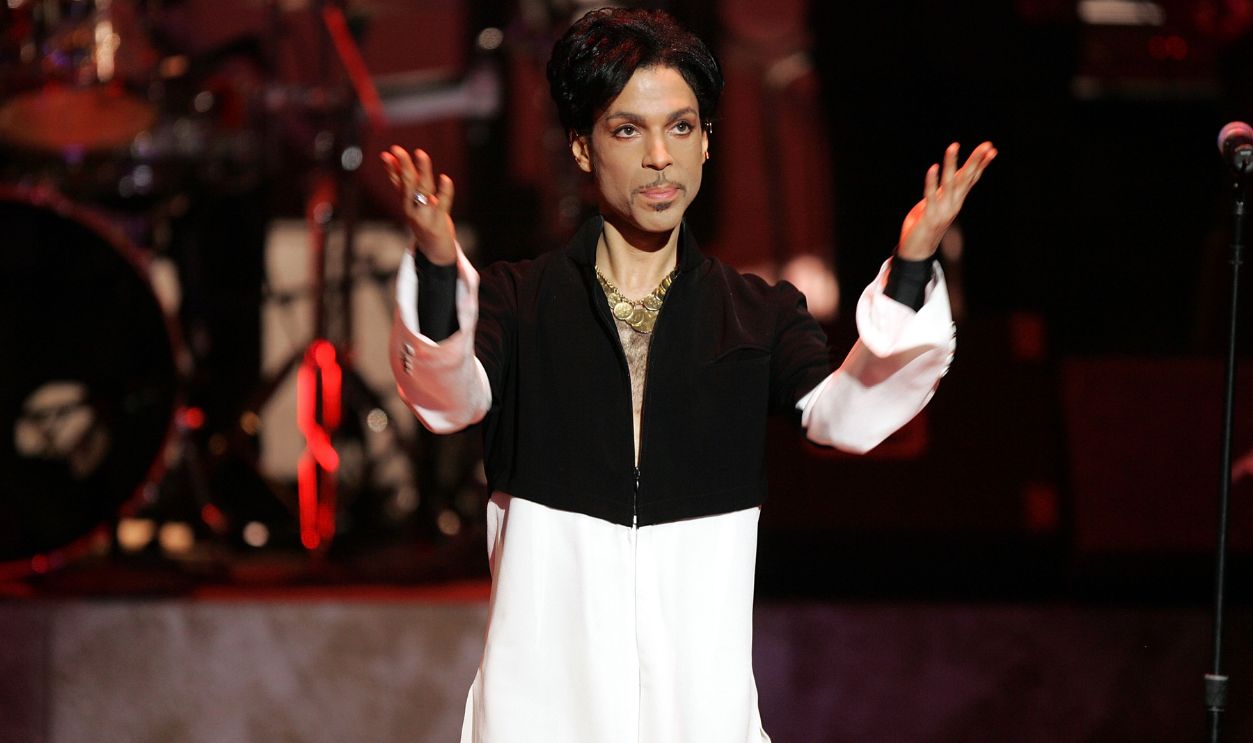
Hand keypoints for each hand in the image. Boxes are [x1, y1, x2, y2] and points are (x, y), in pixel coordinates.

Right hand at [380, 146, 457, 265]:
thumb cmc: (425, 222)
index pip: (397, 183)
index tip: (386, 154)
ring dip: (422, 171)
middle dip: (403, 166)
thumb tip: (392, 160)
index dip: (391, 169)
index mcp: (406, 203)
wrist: (434, 251)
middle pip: (407, 184)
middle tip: (398, 150)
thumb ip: (405, 184)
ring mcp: (424, 216)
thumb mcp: (412, 203)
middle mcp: (412, 208)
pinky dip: (444, 192)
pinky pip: (442, 204)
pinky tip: (445, 179)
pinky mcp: (438, 222)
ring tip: (421, 154)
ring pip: (423, 190)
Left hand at [898, 141, 996, 260]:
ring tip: (953, 146)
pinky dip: (931, 182)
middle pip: (966, 179)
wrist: (916, 252)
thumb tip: (950, 175)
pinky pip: (930, 196)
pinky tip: (933, 167)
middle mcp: (953, 205)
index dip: (981, 164)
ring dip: (951, 164)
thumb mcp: (936, 204)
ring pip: (949, 184)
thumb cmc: (924, 225)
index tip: (992, 149)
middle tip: (987, 145)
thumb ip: (942, 191)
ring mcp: (942, 211)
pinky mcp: (929, 216)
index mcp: (955, 201)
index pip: (971, 179)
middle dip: (976, 161)